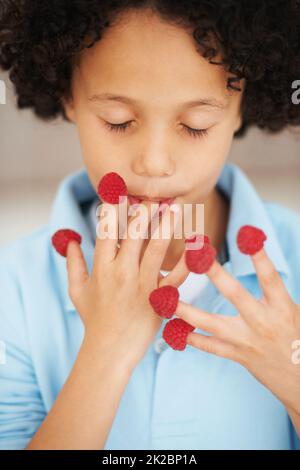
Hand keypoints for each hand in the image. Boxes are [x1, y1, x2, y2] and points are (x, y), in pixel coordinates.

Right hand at [65, 199, 188, 370]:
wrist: (109, 350)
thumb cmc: (93, 319)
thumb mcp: (76, 290)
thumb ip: (73, 263)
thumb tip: (70, 240)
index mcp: (101, 268)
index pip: (106, 231)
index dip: (113, 209)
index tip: (120, 192)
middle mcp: (122, 272)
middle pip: (134, 234)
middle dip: (144, 210)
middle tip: (154, 192)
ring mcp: (142, 285)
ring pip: (156, 247)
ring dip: (166, 224)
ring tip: (174, 206)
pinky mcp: (159, 298)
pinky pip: (177, 276)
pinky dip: (188, 260)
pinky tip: (197, 244)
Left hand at [175, 246, 299, 425]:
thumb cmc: (297, 337)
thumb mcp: (293, 310)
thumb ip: (274, 291)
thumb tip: (260, 261)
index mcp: (281, 307)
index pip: (270, 276)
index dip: (259, 255)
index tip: (246, 233)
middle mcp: (262, 322)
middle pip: (234, 293)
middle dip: (213, 271)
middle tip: (195, 252)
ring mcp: (247, 341)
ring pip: (210, 323)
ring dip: (184, 309)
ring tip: (163, 297)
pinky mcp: (237, 356)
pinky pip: (209, 346)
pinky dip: (190, 336)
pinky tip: (171, 328)